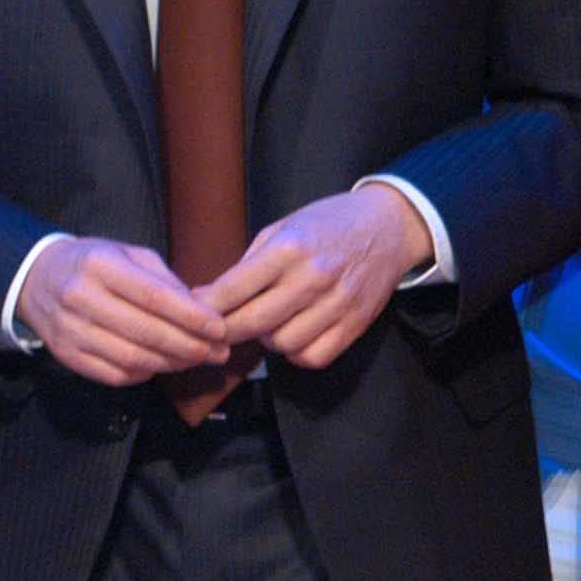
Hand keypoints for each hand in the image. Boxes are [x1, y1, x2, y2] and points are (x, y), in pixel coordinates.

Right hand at [18, 237, 227, 385]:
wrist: (36, 278)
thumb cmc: (93, 264)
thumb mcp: (128, 254)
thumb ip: (165, 281)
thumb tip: (203, 313)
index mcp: (99, 265)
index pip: (153, 296)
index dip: (191, 316)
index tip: (220, 328)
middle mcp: (79, 297)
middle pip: (145, 332)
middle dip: (190, 346)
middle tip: (218, 351)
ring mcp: (69, 329)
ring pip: (132, 358)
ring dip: (172, 364)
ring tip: (196, 360)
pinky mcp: (65, 355)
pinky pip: (114, 375)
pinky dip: (145, 374)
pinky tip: (161, 365)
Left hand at [195, 184, 429, 369]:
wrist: (388, 226)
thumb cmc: (326, 224)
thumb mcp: (280, 228)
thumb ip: (248, 264)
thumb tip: (210, 296)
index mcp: (289, 248)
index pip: (233, 289)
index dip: (206, 306)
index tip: (192, 309)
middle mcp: (313, 277)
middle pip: (253, 323)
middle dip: (225, 331)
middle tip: (216, 328)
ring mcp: (338, 303)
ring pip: (283, 344)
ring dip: (265, 341)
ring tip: (264, 324)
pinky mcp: (357, 323)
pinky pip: (315, 356)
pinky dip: (296, 353)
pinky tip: (292, 335)